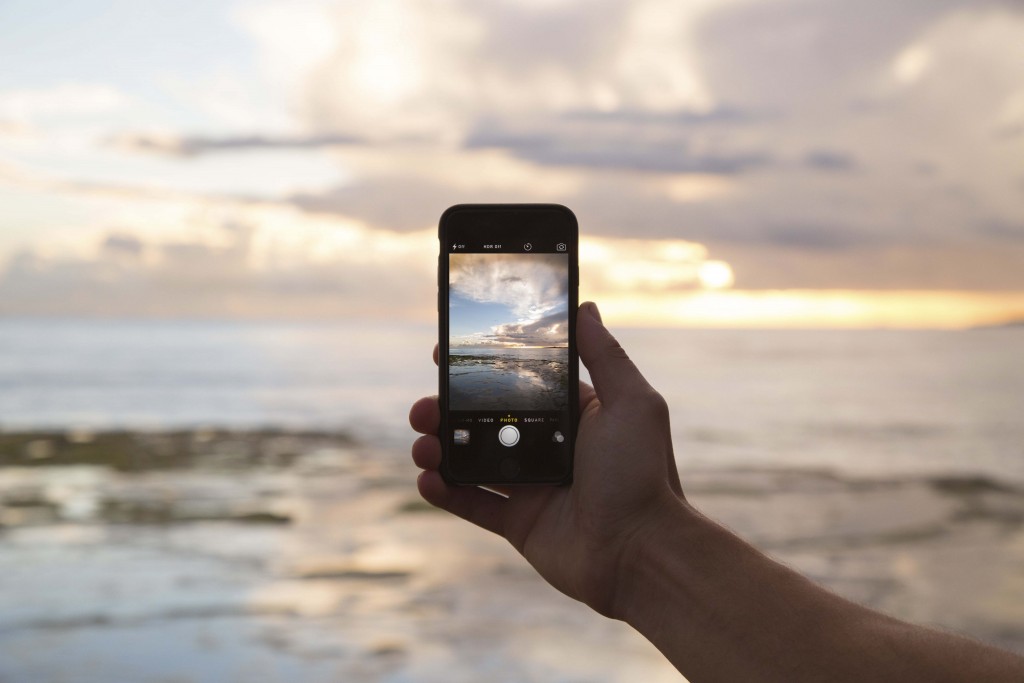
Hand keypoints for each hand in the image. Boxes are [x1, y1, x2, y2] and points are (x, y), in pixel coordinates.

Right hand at [409, 301, 685, 617]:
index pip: (519, 384)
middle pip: (487, 421)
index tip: (445, 354)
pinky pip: (474, 504)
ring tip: (421, 445)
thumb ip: (604, 355)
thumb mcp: (632, 403)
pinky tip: (427, 480)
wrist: (641, 552)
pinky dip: (445, 493)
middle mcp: (551, 448)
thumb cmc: (642, 474)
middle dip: (449, 411)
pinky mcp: (520, 523)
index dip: (482, 370)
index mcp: (575, 416)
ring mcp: (533, 487)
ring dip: (439, 450)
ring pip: (472, 460)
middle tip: (423, 407)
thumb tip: (585, 307)